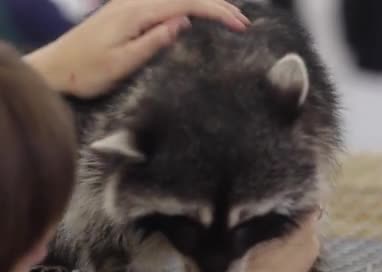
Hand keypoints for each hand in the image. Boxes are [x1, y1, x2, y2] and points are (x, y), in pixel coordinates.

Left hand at [24, 0, 249, 97]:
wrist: (54, 69)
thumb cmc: (86, 72)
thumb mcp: (122, 63)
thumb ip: (154, 40)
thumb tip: (184, 21)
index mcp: (136, 12)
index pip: (187, 4)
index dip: (217, 12)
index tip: (239, 26)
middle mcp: (134, 2)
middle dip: (218, 5)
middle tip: (243, 23)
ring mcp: (130, 4)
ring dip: (206, 3)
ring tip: (230, 16)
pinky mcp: (127, 11)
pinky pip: (166, 1)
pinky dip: (189, 5)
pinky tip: (198, 13)